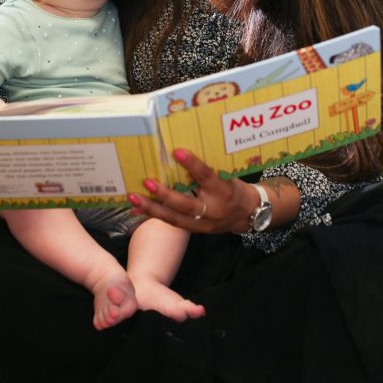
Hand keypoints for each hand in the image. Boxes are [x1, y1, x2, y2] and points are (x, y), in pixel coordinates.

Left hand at [128, 148, 258, 234]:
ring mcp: (202, 224)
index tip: (178, 152)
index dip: (193, 165)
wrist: (248, 214)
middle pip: (186, 205)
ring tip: (134, 198)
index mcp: (223, 191)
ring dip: (152, 208)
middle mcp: (212, 210)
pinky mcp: (195, 231)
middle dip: (165, 195)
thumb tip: (179, 152)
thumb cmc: (234, 188)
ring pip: (174, 219)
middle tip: (147, 182)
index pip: (207, 177)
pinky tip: (137, 209)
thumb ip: (207, 170)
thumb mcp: (227, 176)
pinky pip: (172, 223)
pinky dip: (154, 215)